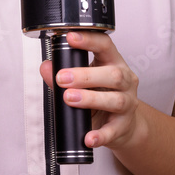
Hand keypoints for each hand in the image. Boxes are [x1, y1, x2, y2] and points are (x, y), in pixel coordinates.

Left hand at [39, 31, 141, 149]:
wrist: (123, 125)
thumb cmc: (102, 95)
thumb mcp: (84, 81)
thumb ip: (63, 73)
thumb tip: (46, 67)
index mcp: (114, 63)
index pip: (105, 45)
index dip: (89, 39)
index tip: (70, 37)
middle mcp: (125, 81)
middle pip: (112, 74)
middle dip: (85, 75)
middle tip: (62, 78)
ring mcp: (128, 103)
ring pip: (115, 100)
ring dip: (90, 99)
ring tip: (69, 98)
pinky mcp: (124, 126)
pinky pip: (113, 130)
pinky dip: (100, 135)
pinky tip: (88, 137)